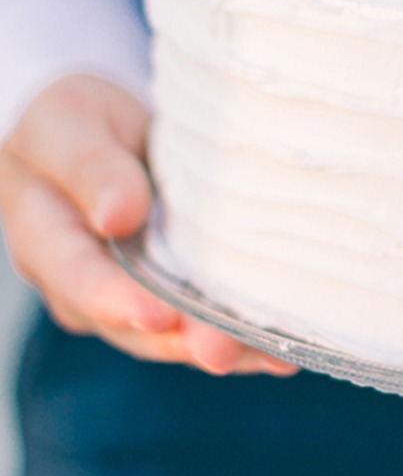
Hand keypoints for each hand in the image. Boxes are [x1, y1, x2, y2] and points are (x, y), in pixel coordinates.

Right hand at [0, 74, 294, 375]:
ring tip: (270, 354)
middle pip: (132, 324)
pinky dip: (242, 337)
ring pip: (173, 335)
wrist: (95, 130)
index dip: (118, 301)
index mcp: (47, 242)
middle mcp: (85, 286)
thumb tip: (117, 216)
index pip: (79, 279)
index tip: (158, 314)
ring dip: (221, 349)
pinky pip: (202, 321)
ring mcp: (130, 294)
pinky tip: (282, 347)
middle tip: (222, 350)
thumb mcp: (65, 124)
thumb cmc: (73, 121)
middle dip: (181, 339)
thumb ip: (88, 166)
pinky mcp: (172, 291)